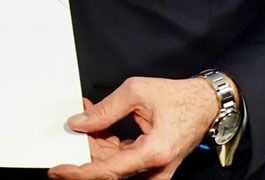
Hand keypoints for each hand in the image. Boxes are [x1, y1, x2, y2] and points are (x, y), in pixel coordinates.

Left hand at [48, 77, 219, 179]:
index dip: (80, 172)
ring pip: (114, 166)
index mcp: (154, 153)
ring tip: (87, 118)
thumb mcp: (136, 92)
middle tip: (69, 134)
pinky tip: (98, 124)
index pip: (108, 171)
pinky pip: (123, 160)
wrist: (205, 104)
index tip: (59, 170)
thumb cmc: (179, 98)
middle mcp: (155, 168)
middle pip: (109, 171)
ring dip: (96, 145)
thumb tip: (78, 123)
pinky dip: (108, 144)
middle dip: (85, 152)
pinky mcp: (151, 164)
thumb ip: (105, 110)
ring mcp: (155, 169)